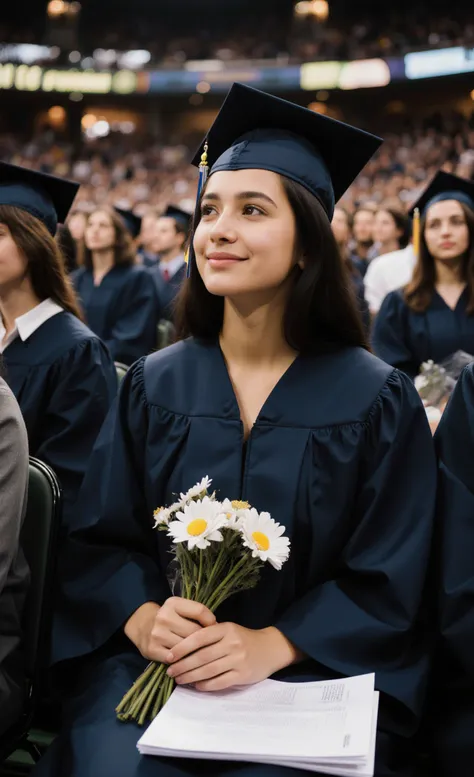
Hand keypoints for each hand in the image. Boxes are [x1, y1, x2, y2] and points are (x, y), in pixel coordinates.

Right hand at [124, 598, 215, 662]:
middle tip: (210, 644)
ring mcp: (157, 634)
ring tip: (201, 653)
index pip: (200, 611)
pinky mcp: (153, 650)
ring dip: (195, 652)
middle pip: (195, 631)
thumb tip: (217, 627)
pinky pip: (176, 659)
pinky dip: (183, 661)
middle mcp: (164, 617)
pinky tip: (187, 661)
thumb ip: (197, 614)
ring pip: (187, 647)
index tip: (214, 628)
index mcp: (173, 603)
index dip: (211, 621)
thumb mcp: (180, 608)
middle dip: (205, 639)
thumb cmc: (169, 618)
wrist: (142, 626)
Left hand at [166, 623, 299, 691]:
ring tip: (179, 680)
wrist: (270, 648)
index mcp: (226, 629)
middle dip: (183, 665)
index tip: (169, 656)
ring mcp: (238, 659)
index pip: (199, 637)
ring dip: (191, 676)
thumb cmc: (243, 639)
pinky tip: (197, 686)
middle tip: (170, 672)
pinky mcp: (243, 675)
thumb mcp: (228, 630)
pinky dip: (206, 685)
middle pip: (202, 656)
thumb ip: (209, 636)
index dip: (182, 647)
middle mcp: (232, 643)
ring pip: (209, 670)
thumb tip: (182, 649)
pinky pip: (220, 682)